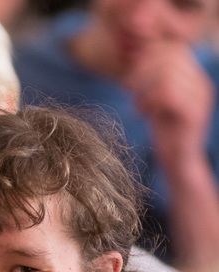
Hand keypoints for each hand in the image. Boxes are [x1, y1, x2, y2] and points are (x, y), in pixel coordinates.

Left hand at [122, 41, 214, 172]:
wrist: (177, 161)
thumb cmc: (164, 131)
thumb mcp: (157, 99)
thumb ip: (153, 79)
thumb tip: (137, 57)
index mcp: (195, 78)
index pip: (175, 49)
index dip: (149, 56)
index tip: (131, 74)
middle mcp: (201, 85)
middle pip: (171, 56)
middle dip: (143, 69)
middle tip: (129, 88)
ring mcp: (200, 99)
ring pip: (168, 74)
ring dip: (145, 88)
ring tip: (138, 105)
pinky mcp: (193, 114)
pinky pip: (168, 94)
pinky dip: (149, 101)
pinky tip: (144, 114)